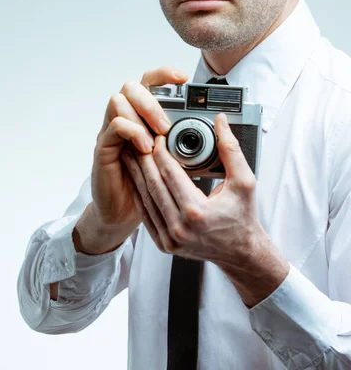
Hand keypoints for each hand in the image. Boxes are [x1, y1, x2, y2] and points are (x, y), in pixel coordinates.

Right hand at [75, 66, 187, 253]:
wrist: (128, 214)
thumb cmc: (154, 186)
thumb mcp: (180, 160)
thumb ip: (196, 140)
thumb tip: (221, 125)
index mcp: (144, 116)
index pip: (150, 83)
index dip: (164, 75)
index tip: (184, 78)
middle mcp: (126, 119)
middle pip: (132, 87)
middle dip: (152, 98)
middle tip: (169, 122)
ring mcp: (112, 131)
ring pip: (118, 101)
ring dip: (141, 114)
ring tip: (160, 135)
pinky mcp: (104, 148)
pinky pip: (114, 127)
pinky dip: (132, 132)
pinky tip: (146, 148)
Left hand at [122, 113, 288, 304]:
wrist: (241, 253)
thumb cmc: (243, 218)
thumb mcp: (244, 182)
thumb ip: (231, 149)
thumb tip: (221, 122)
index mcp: (197, 212)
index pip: (170, 174)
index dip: (161, 152)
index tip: (158, 137)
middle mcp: (179, 227)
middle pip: (153, 184)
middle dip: (144, 159)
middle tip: (138, 141)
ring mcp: (169, 239)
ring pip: (146, 199)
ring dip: (136, 175)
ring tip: (131, 155)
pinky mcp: (164, 244)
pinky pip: (146, 215)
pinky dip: (140, 194)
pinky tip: (136, 180)